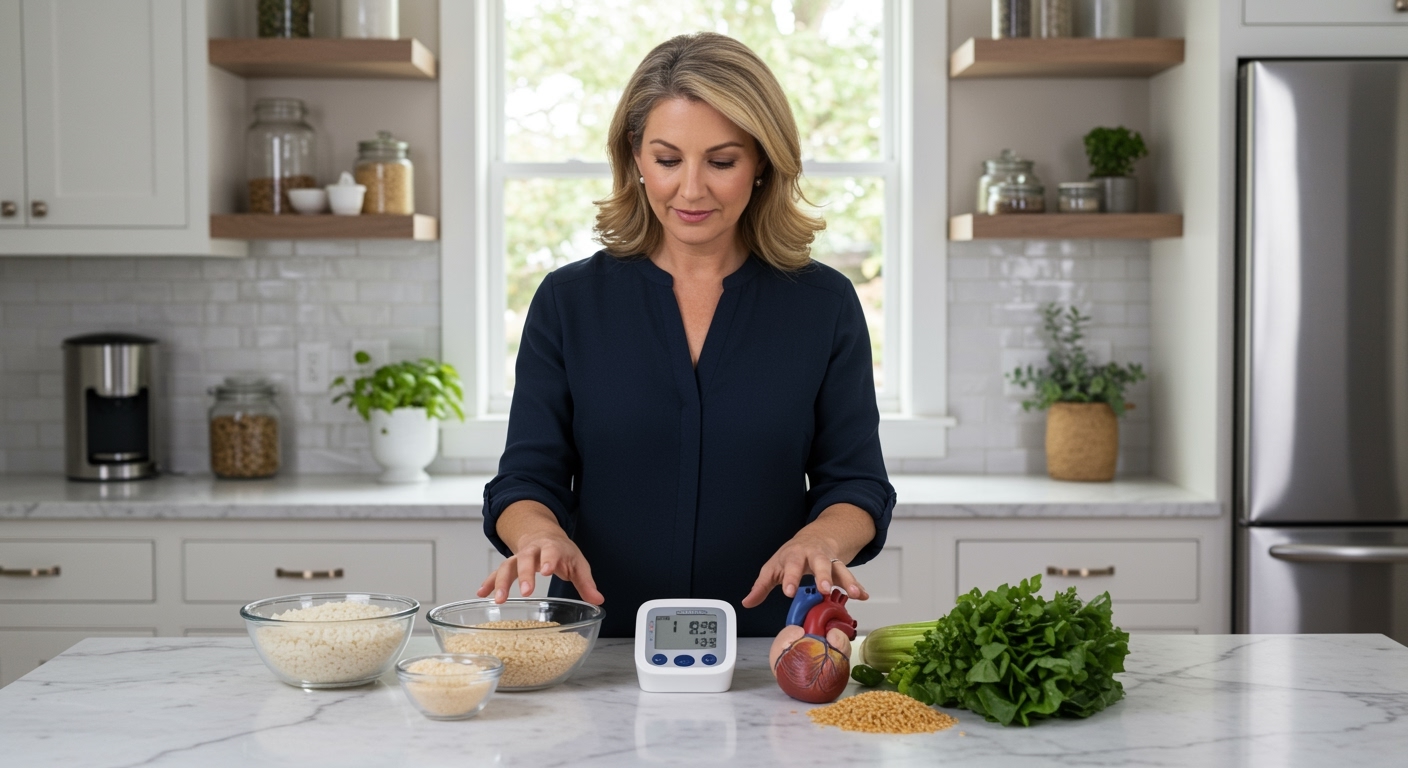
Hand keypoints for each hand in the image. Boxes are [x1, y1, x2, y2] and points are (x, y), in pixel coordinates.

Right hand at [475, 529, 604, 605]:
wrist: (545, 535)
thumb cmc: (563, 552)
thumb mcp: (578, 564)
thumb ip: (586, 583)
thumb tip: (598, 600)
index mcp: (553, 547)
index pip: (551, 551)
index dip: (548, 559)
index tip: (546, 570)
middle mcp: (533, 551)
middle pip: (526, 559)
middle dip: (525, 575)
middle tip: (526, 591)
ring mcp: (519, 557)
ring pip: (507, 566)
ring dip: (501, 582)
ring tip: (498, 600)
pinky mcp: (510, 565)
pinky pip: (497, 573)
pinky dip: (489, 582)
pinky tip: (481, 593)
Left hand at [741, 527, 868, 608]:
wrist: (814, 537)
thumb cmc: (791, 556)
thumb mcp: (773, 567)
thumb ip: (761, 586)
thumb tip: (747, 602)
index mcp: (794, 555)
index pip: (791, 565)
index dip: (790, 578)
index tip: (789, 592)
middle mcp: (813, 555)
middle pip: (819, 562)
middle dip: (822, 576)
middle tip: (824, 589)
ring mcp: (828, 560)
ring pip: (838, 568)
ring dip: (846, 581)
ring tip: (853, 594)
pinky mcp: (840, 567)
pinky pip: (850, 576)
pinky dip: (857, 586)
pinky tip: (862, 595)